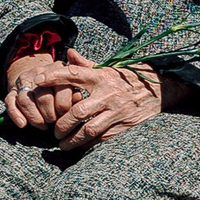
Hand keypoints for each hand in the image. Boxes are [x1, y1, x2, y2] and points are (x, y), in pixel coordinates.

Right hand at [3, 49, 81, 130]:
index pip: (61, 87)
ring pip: (25, 100)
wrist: (38, 76)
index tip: (65, 115)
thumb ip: (76, 91)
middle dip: (49, 114)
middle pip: (43, 96)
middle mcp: (40, 72)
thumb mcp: (72, 86)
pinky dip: (16, 115)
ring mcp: (24, 81)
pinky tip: (23, 124)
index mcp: (58, 69)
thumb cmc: (61, 87)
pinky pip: (10, 102)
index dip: (63, 105)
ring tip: (42, 125)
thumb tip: (78, 97)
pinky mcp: (12, 90)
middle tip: (53, 121)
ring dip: (35, 117)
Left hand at [47, 61, 174, 150]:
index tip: (37, 81)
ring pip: (89, 129)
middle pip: (78, 111)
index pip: (73, 75)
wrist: (161, 89)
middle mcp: (108, 94)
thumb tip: (67, 54)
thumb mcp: (109, 68)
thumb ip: (86, 64)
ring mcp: (117, 111)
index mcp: (102, 77)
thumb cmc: (130, 78)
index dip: (54, 77)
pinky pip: (102, 138)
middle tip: (53, 130)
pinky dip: (88, 143)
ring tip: (62, 144)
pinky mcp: (124, 125)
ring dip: (72, 139)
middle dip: (62, 124)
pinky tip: (80, 145)